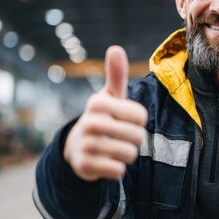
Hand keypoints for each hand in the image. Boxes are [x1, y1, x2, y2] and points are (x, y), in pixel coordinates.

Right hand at [64, 46, 146, 180]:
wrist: (77, 147)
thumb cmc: (103, 117)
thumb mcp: (110, 96)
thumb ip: (116, 75)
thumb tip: (115, 48)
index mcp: (97, 103)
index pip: (141, 116)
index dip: (138, 120)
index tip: (125, 119)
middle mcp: (89, 122)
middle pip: (137, 136)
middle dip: (134, 139)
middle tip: (119, 136)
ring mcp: (85, 145)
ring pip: (129, 154)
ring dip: (126, 154)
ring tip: (113, 148)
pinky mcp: (85, 166)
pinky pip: (118, 171)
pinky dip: (117, 169)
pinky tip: (106, 161)